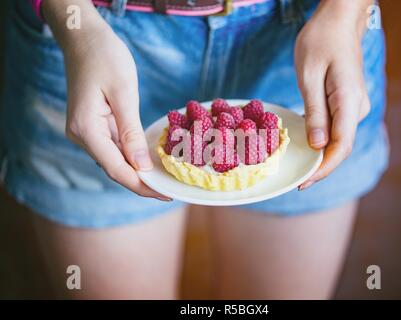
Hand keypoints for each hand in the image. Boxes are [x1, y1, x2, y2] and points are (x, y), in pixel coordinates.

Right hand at [43, 0, 170, 199]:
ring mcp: (86, 131)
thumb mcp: (123, 93)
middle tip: (170, 189)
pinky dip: (132, 156)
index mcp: (86, 129)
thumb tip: (141, 166)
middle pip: (115, 168)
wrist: (84, 38)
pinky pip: (114, 147)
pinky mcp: (93, 125)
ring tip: (164, 179)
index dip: (142, 185)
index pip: (117, 169)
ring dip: (138, 171)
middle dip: (142, 182)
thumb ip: (130, 131)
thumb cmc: (104, 58)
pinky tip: (149, 160)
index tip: (166, 194)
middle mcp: (82, 135)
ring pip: (115, 160)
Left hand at [295, 0, 371, 189]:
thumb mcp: (310, 76)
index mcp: (349, 101)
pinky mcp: (348, 103)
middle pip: (340, 147)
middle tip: (296, 181)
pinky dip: (321, 141)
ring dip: (320, 156)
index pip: (340, 146)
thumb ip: (315, 112)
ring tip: (298, 168)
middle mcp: (357, 108)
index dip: (323, 168)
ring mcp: (355, 106)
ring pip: (338, 139)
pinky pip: (336, 128)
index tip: (304, 182)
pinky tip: (305, 146)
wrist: (338, 22)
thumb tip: (318, 146)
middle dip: (320, 167)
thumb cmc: (321, 42)